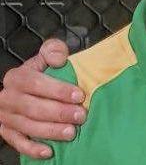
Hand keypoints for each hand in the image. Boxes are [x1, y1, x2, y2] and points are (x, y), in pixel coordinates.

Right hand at [0, 39, 86, 158]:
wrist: (25, 87)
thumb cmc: (42, 71)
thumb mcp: (47, 55)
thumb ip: (53, 50)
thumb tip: (59, 58)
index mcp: (17, 77)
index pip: (36, 83)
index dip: (58, 90)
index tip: (79, 95)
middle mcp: (7, 97)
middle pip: (33, 108)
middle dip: (59, 113)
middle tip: (81, 116)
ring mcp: (5, 117)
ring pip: (27, 126)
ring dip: (51, 131)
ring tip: (71, 132)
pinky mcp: (7, 132)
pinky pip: (18, 143)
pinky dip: (33, 149)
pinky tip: (49, 151)